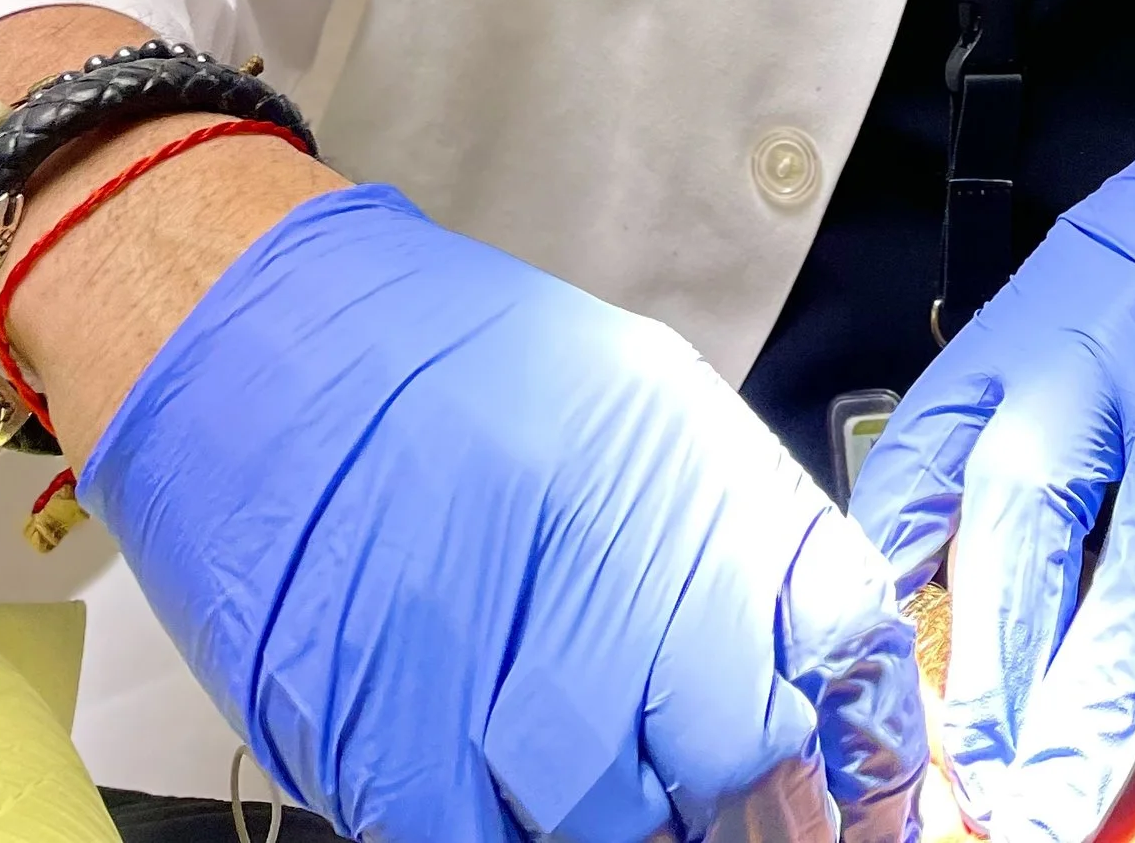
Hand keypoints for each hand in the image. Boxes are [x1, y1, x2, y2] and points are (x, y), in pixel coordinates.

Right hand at [80, 182, 926, 842]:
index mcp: (694, 476)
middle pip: (745, 759)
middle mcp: (618, 567)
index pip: (847, 636)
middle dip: (746, 808)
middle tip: (719, 810)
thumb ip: (720, 546)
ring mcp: (505, 660)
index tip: (851, 795)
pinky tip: (504, 811)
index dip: (865, 742)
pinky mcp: (394, 739)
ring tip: (599, 796)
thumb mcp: (632, 406)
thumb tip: (797, 678)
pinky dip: (503, 841)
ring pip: (616, 830)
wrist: (269, 341)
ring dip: (621, 831)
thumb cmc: (444, 371)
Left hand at [849, 13, 1134, 842]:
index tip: (858, 669)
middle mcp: (1125, 344)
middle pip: (1028, 511)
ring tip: (1065, 802)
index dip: (890, 565)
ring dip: (1106, 694)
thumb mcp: (1116, 273)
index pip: (935, 446)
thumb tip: (984, 550)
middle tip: (967, 780)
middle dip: (990, 662)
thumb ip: (1059, 397)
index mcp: (1049, 312)